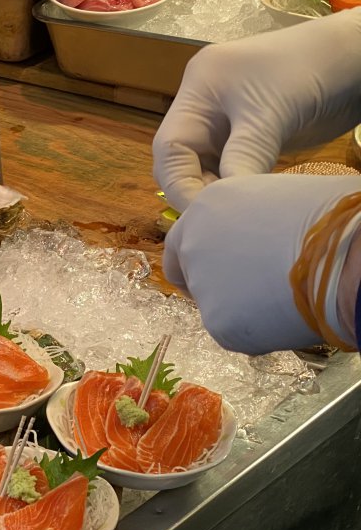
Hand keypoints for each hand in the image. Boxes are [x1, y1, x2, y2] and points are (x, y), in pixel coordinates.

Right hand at [153, 10, 360, 211]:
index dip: (179, 184)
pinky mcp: (252, 134)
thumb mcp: (273, 112)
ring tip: (239, 214)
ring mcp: (228, 120)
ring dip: (220, 192)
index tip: (203, 214)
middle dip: (197, 190)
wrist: (359, 55)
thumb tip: (222, 206)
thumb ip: (244, 156)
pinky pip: (233, 168)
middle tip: (222, 219)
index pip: (169, 147)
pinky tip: (252, 202)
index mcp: (198, 90)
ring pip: (207, 168)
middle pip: (182, 160)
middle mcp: (206, 106)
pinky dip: (239, 186)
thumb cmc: (312, 68)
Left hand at [163, 173, 360, 354]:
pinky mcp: (219, 322)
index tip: (221, 268)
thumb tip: (265, 233)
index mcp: (208, 206)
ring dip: (242, 308)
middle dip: (214, 286)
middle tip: (248, 294)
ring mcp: (203, 285)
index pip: (184, 241)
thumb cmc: (332, 216)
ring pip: (217, 306)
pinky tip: (289, 316)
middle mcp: (194, 244)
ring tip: (285, 298)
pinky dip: (259, 330)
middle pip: (190, 275)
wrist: (350, 253)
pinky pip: (237, 332)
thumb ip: (254, 218)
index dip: (203, 258)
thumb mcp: (280, 198)